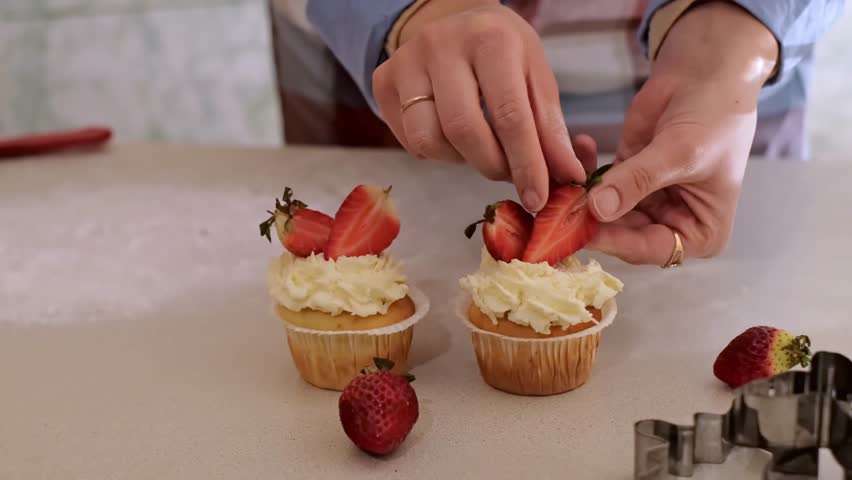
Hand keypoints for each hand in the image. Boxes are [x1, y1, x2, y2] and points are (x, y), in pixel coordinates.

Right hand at [372, 0, 585, 211]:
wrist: (453, 22)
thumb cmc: (502, 53)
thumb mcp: (535, 77)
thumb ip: (550, 128)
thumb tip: (568, 176)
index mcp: (490, 39)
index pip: (509, 115)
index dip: (525, 164)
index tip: (537, 197)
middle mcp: (441, 45)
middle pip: (463, 131)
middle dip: (492, 166)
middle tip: (508, 173)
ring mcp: (405, 63)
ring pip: (428, 140)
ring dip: (461, 160)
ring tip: (479, 146)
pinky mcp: (383, 82)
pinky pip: (409, 140)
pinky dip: (437, 152)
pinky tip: (452, 135)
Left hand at [586, 1, 777, 264]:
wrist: (708, 72)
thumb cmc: (714, 115)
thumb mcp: (680, 151)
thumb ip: (638, 181)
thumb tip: (597, 209)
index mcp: (700, 233)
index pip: (649, 249)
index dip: (614, 242)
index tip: (581, 230)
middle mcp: (671, 224)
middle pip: (621, 234)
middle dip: (589, 220)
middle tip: (556, 207)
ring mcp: (645, 202)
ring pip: (603, 212)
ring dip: (580, 196)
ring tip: (561, 178)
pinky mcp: (625, 178)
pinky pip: (597, 184)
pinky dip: (584, 168)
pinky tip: (581, 144)